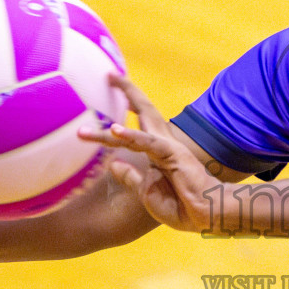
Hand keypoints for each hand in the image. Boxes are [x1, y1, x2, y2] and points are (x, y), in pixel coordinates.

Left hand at [81, 74, 222, 233]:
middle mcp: (161, 143)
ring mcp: (166, 147)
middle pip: (143, 109)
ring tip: (83, 132)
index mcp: (157, 151)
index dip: (125, 108)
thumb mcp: (146, 191)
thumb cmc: (180, 205)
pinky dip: (130, 136)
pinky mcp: (171, 153)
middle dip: (127, 91)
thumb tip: (112, 163)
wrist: (204, 214)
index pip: (138, 124)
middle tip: (109, 75)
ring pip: (135, 130)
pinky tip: (114, 130)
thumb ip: (130, 176)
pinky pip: (146, 143)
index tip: (110, 94)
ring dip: (107, 132)